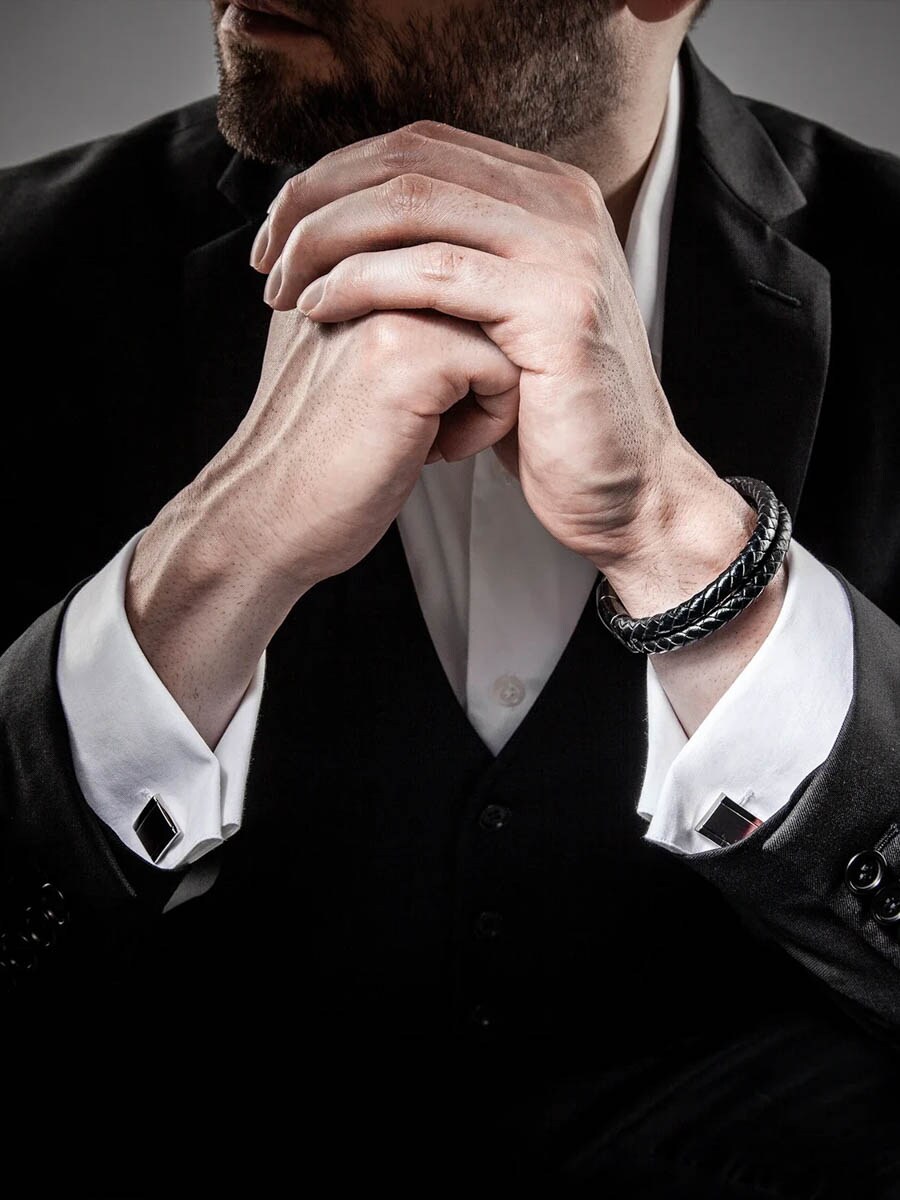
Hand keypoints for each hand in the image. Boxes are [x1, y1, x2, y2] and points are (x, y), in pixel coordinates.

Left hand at [255, 120, 741, 580]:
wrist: (621, 488)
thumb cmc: (546, 417)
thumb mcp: (493, 319)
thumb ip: (449, 258)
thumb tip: (354, 224)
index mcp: (546, 194)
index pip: (419, 146)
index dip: (334, 176)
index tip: (279, 230)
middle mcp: (562, 202)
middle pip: (408, 162)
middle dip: (317, 202)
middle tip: (266, 256)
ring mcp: (565, 248)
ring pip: (413, 204)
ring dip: (327, 240)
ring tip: (282, 288)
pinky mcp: (556, 305)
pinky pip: (434, 273)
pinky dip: (362, 283)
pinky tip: (321, 310)